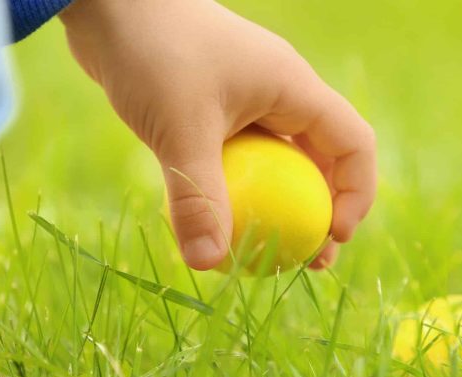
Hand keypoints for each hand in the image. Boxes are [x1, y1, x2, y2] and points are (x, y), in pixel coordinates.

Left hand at [60, 0, 376, 270]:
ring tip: (262, 250)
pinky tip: (216, 223)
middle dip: (321, 213)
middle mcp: (278, 94)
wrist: (105, 3)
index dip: (356, 195)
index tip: (333, 238)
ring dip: (277, 206)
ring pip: (278, 163)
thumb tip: (208, 264)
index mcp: (293, 88)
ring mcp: (246, 101)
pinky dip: (237, 193)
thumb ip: (197, 199)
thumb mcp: (179, 130)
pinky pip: (239, 160)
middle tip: (306, 260)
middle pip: (321, 160)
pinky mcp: (212, 110)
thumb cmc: (152, 52)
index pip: (353, 143)